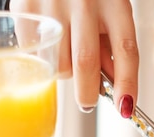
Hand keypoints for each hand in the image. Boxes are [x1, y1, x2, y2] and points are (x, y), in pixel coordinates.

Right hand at [10, 0, 138, 115]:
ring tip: (66, 57)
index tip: (126, 108)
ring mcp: (54, 3)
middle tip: (87, 102)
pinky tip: (48, 43)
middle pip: (86, 63)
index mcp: (114, 4)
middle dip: (88, 93)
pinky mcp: (26, 7)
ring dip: (65, 73)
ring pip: (59, 64)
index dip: (127, 84)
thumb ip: (111, 48)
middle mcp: (85, 2)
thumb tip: (114, 90)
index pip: (126, 51)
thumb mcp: (110, 14)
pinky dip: (44, 60)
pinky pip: (35, 54)